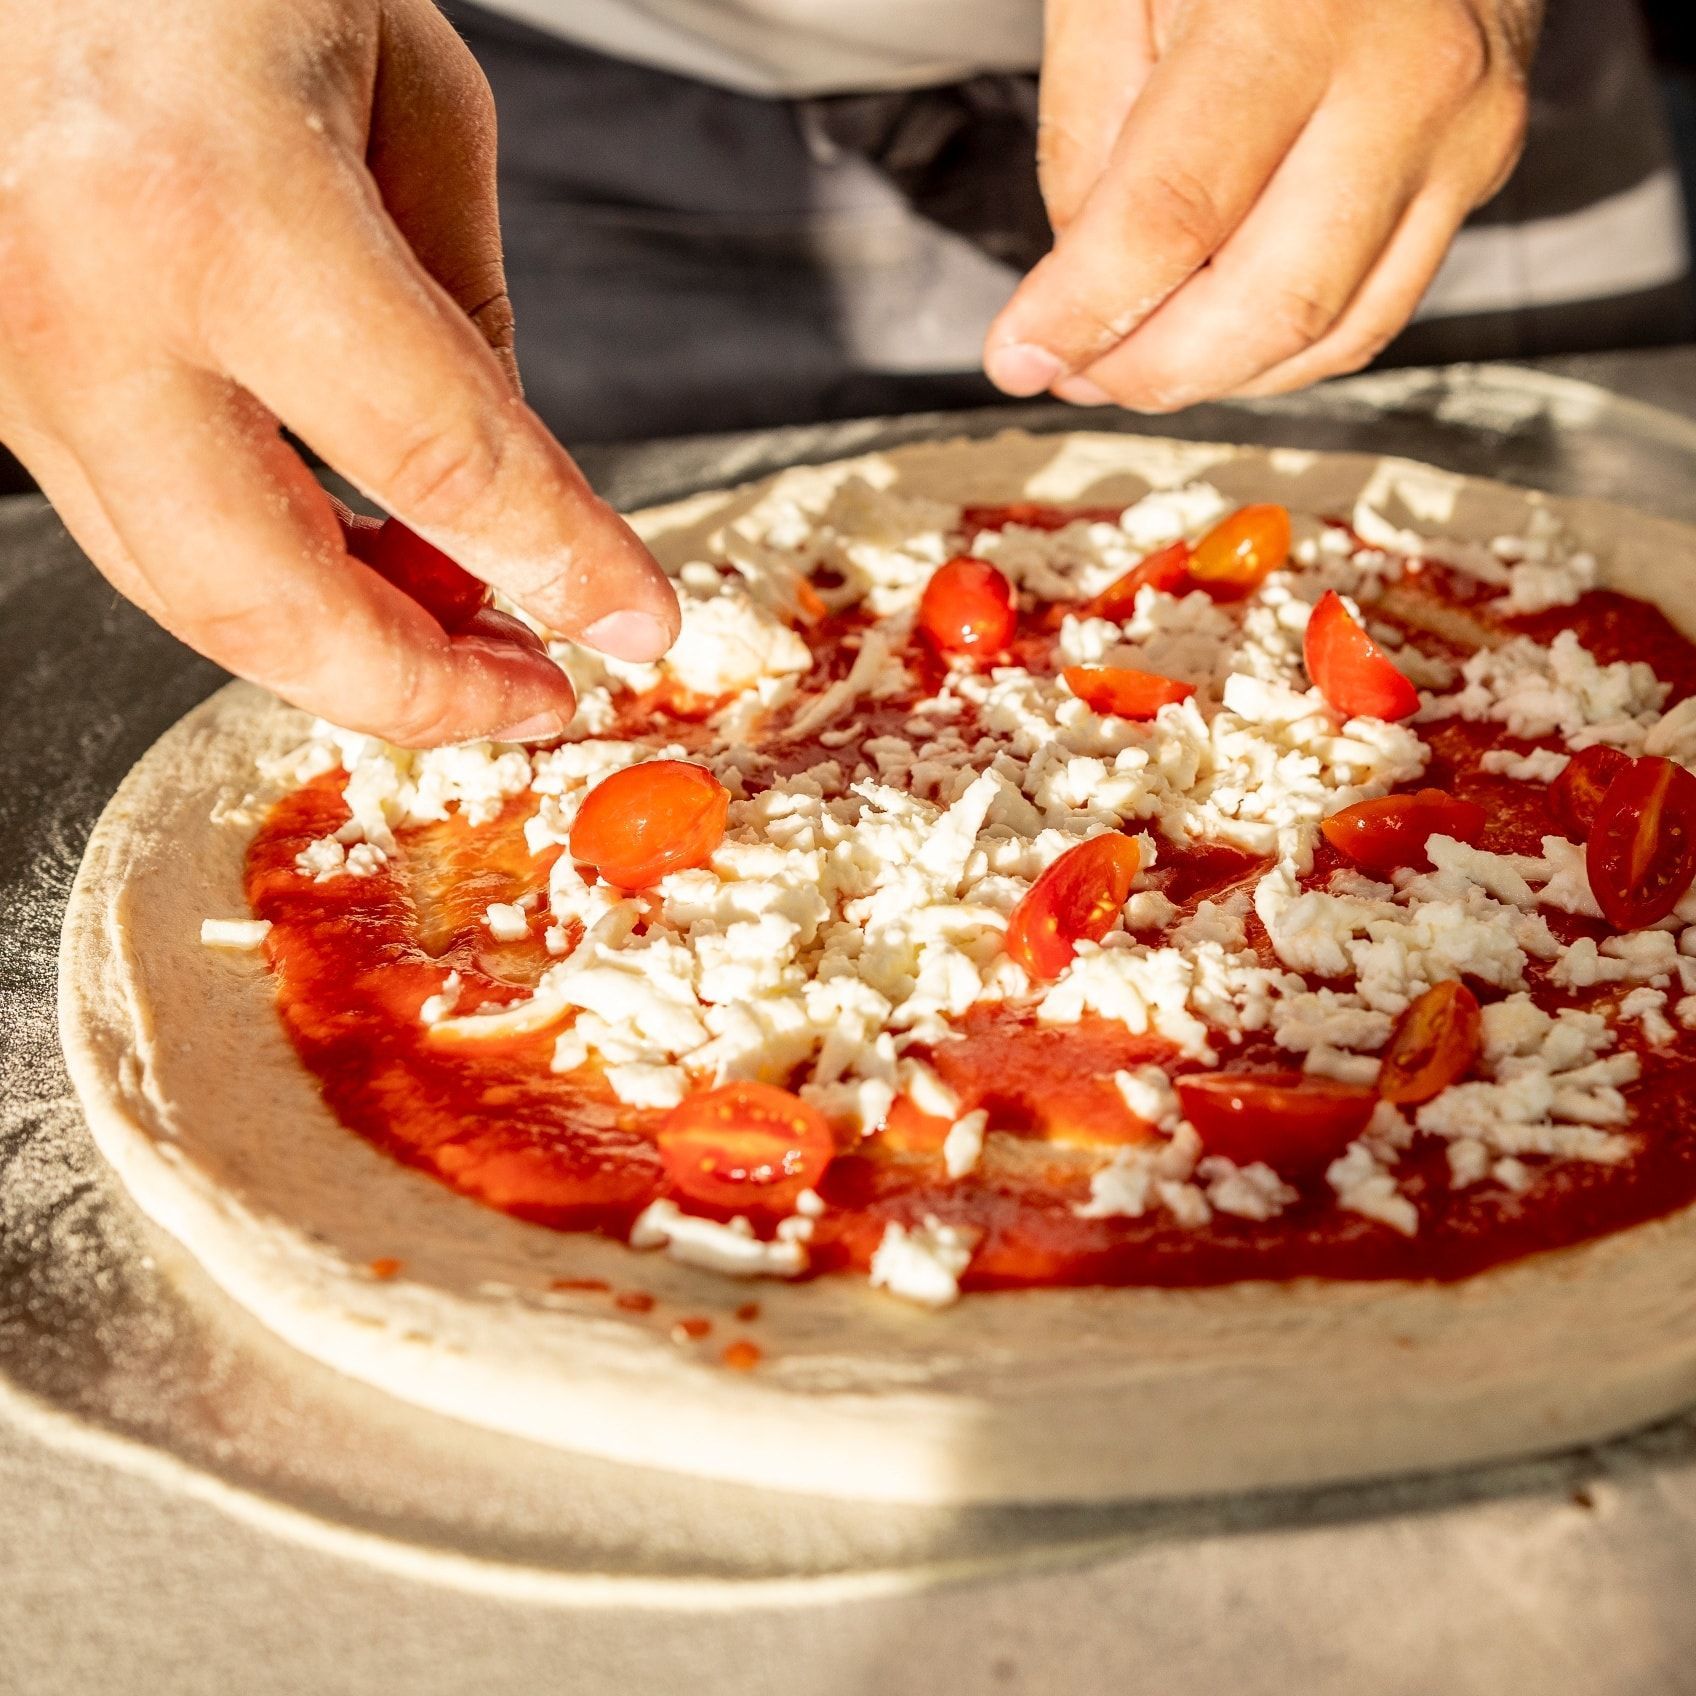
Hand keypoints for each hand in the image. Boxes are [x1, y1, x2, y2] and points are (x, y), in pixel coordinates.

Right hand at [0, 0, 678, 745]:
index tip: (636, 620)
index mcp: (215, 209)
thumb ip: (464, 304)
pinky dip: (267, 578)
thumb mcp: (408, 88)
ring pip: (191, 598)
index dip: (562, 563)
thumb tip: (502, 487)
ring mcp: (7, 359)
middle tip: (535, 700)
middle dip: (428, 691)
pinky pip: (147, 529)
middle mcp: (82, 308)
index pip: (441, 458)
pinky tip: (359, 568)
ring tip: (469, 643)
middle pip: (276, 604)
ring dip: (348, 652)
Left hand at [985, 0, 1539, 409]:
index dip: (1084, 310)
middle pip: (1267, 304)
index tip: (1018, 357)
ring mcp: (1460, 134)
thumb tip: (1083, 279)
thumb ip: (1089, 126)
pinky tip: (1209, 340)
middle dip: (1148, 370)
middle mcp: (1407, 78)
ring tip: (1125, 360)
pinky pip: (1372, 315)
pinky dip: (1278, 356)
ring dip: (1209, 377)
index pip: (1173, 215)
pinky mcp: (1479, 171)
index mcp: (1301, 7)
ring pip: (1327, 334)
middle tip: (1071, 370)